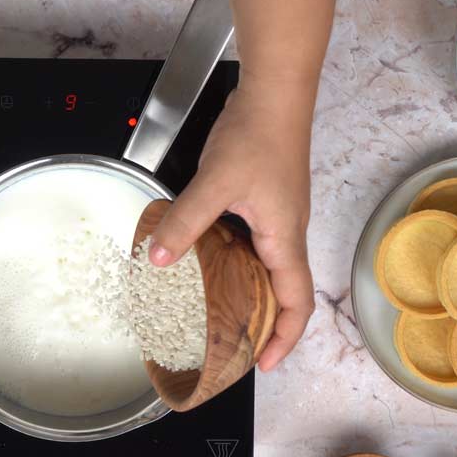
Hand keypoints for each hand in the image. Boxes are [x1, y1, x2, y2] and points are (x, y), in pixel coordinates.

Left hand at [148, 77, 314, 371]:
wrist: (274, 94)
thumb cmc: (260, 135)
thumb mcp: (216, 182)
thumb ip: (186, 221)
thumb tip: (159, 257)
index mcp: (284, 238)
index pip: (297, 302)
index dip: (286, 339)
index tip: (262, 363)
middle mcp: (285, 232)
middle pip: (283, 293)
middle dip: (264, 325)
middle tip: (233, 345)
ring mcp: (276, 217)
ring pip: (266, 269)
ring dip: (247, 294)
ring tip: (216, 313)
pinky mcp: (263, 201)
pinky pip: (253, 245)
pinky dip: (234, 263)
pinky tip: (206, 262)